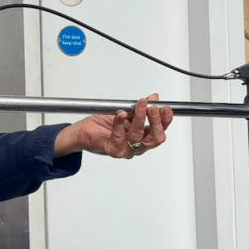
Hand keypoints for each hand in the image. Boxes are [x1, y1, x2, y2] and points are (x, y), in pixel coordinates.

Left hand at [54, 94, 172, 158]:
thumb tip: (155, 97)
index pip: (160, 131)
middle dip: (156, 121)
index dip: (166, 120)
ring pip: (138, 136)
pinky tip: (120, 114)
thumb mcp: (126, 111)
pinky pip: (119, 137)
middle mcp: (137, 145)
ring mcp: (126, 149)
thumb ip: (141, 107)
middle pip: (155, 138)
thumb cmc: (103, 123)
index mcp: (143, 136)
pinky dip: (120, 123)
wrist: (83, 131)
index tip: (166, 108)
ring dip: (139, 118)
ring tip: (139, 104)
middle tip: (153, 107)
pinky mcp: (113, 150)